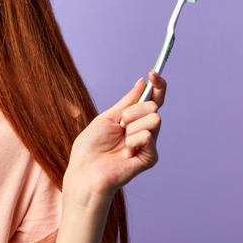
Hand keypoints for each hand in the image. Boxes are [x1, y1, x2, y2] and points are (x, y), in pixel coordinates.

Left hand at [64, 70, 165, 203]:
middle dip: (133, 111)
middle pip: (154, 106)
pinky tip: (125, 153)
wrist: (85, 170)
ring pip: (155, 118)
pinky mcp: (151, 157)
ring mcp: (149, 144)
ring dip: (133, 125)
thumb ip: (128, 101)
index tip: (153, 72)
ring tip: (122, 140)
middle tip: (120, 125)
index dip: (157, 85)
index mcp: (134, 120)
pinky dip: (133, 140)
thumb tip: (142, 82)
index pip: (153, 99)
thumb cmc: (91, 146)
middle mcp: (145, 131)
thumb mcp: (108, 117)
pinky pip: (148, 135)